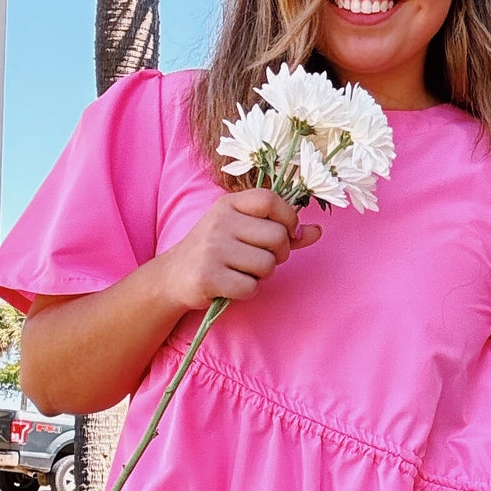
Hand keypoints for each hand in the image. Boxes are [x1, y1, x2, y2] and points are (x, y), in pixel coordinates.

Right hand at [158, 187, 321, 312]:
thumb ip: (281, 230)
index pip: (270, 200)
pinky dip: (247, 291)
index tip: (289, 233)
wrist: (173, 276)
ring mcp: (212, 248)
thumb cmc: (216, 252)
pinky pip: (250, 287)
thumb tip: (316, 231)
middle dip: (279, 255)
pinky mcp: (208, 275)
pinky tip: (232, 285)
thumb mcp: (243, 232)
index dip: (289, 218)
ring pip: (266, 265)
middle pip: (277, 237)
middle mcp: (220, 221)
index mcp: (229, 204)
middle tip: (263, 260)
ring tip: (243, 272)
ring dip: (262, 276)